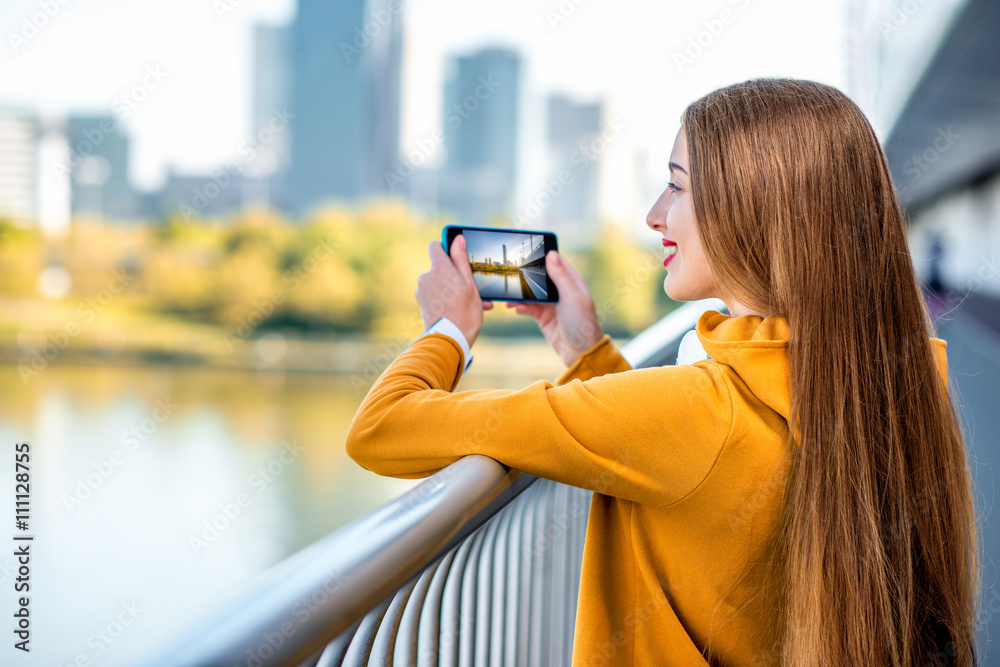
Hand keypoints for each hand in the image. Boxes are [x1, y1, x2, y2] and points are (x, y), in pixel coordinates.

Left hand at [416, 234, 491, 347]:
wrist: (449, 340)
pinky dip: (447, 300)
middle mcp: (426, 277)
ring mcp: (422, 292)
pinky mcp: (422, 305)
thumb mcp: (468, 282)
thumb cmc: (464, 311)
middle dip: (453, 273)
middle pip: (439, 267)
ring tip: (471, 303)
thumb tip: (458, 239)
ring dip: (453, 289)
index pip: (436, 246)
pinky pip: (436, 296)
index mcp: (438, 268)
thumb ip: (460, 258)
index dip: (446, 247)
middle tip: (471, 285)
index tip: (457, 254)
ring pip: (439, 283)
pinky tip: (462, 310)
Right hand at [506, 250, 603, 366]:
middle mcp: (560, 290)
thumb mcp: (572, 296)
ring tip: (509, 296)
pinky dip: (521, 307)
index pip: (554, 262)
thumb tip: (551, 254)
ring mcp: (551, 304)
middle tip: (510, 273)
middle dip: (525, 276)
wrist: (580, 351)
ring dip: (520, 294)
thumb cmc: (582, 322)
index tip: (525, 251)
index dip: (541, 256)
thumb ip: (560, 276)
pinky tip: (516, 308)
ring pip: (531, 293)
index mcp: (571, 281)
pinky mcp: (543, 316)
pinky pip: (528, 308)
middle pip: (539, 277)